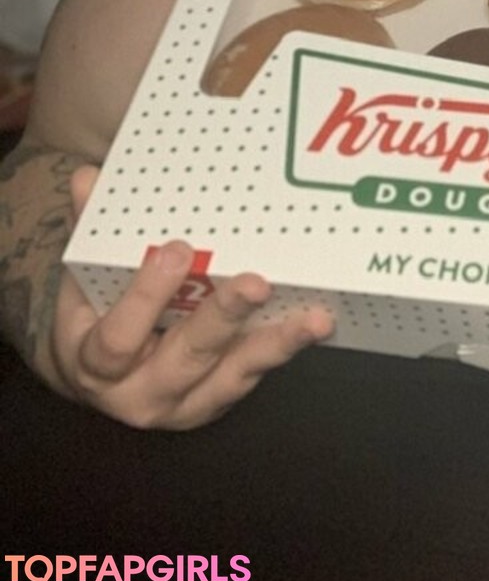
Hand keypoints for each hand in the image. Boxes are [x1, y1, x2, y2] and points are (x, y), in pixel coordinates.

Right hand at [50, 166, 334, 428]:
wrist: (101, 382)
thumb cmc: (96, 318)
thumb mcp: (83, 281)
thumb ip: (86, 230)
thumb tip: (88, 177)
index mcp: (96, 364)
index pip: (118, 339)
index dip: (146, 297)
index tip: (177, 249)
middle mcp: (141, 394)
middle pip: (186, 357)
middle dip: (224, 318)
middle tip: (256, 282)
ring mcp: (186, 404)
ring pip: (232, 375)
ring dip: (275, 344)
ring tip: (312, 320)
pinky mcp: (219, 400)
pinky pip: (254, 376)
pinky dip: (284, 349)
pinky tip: (313, 324)